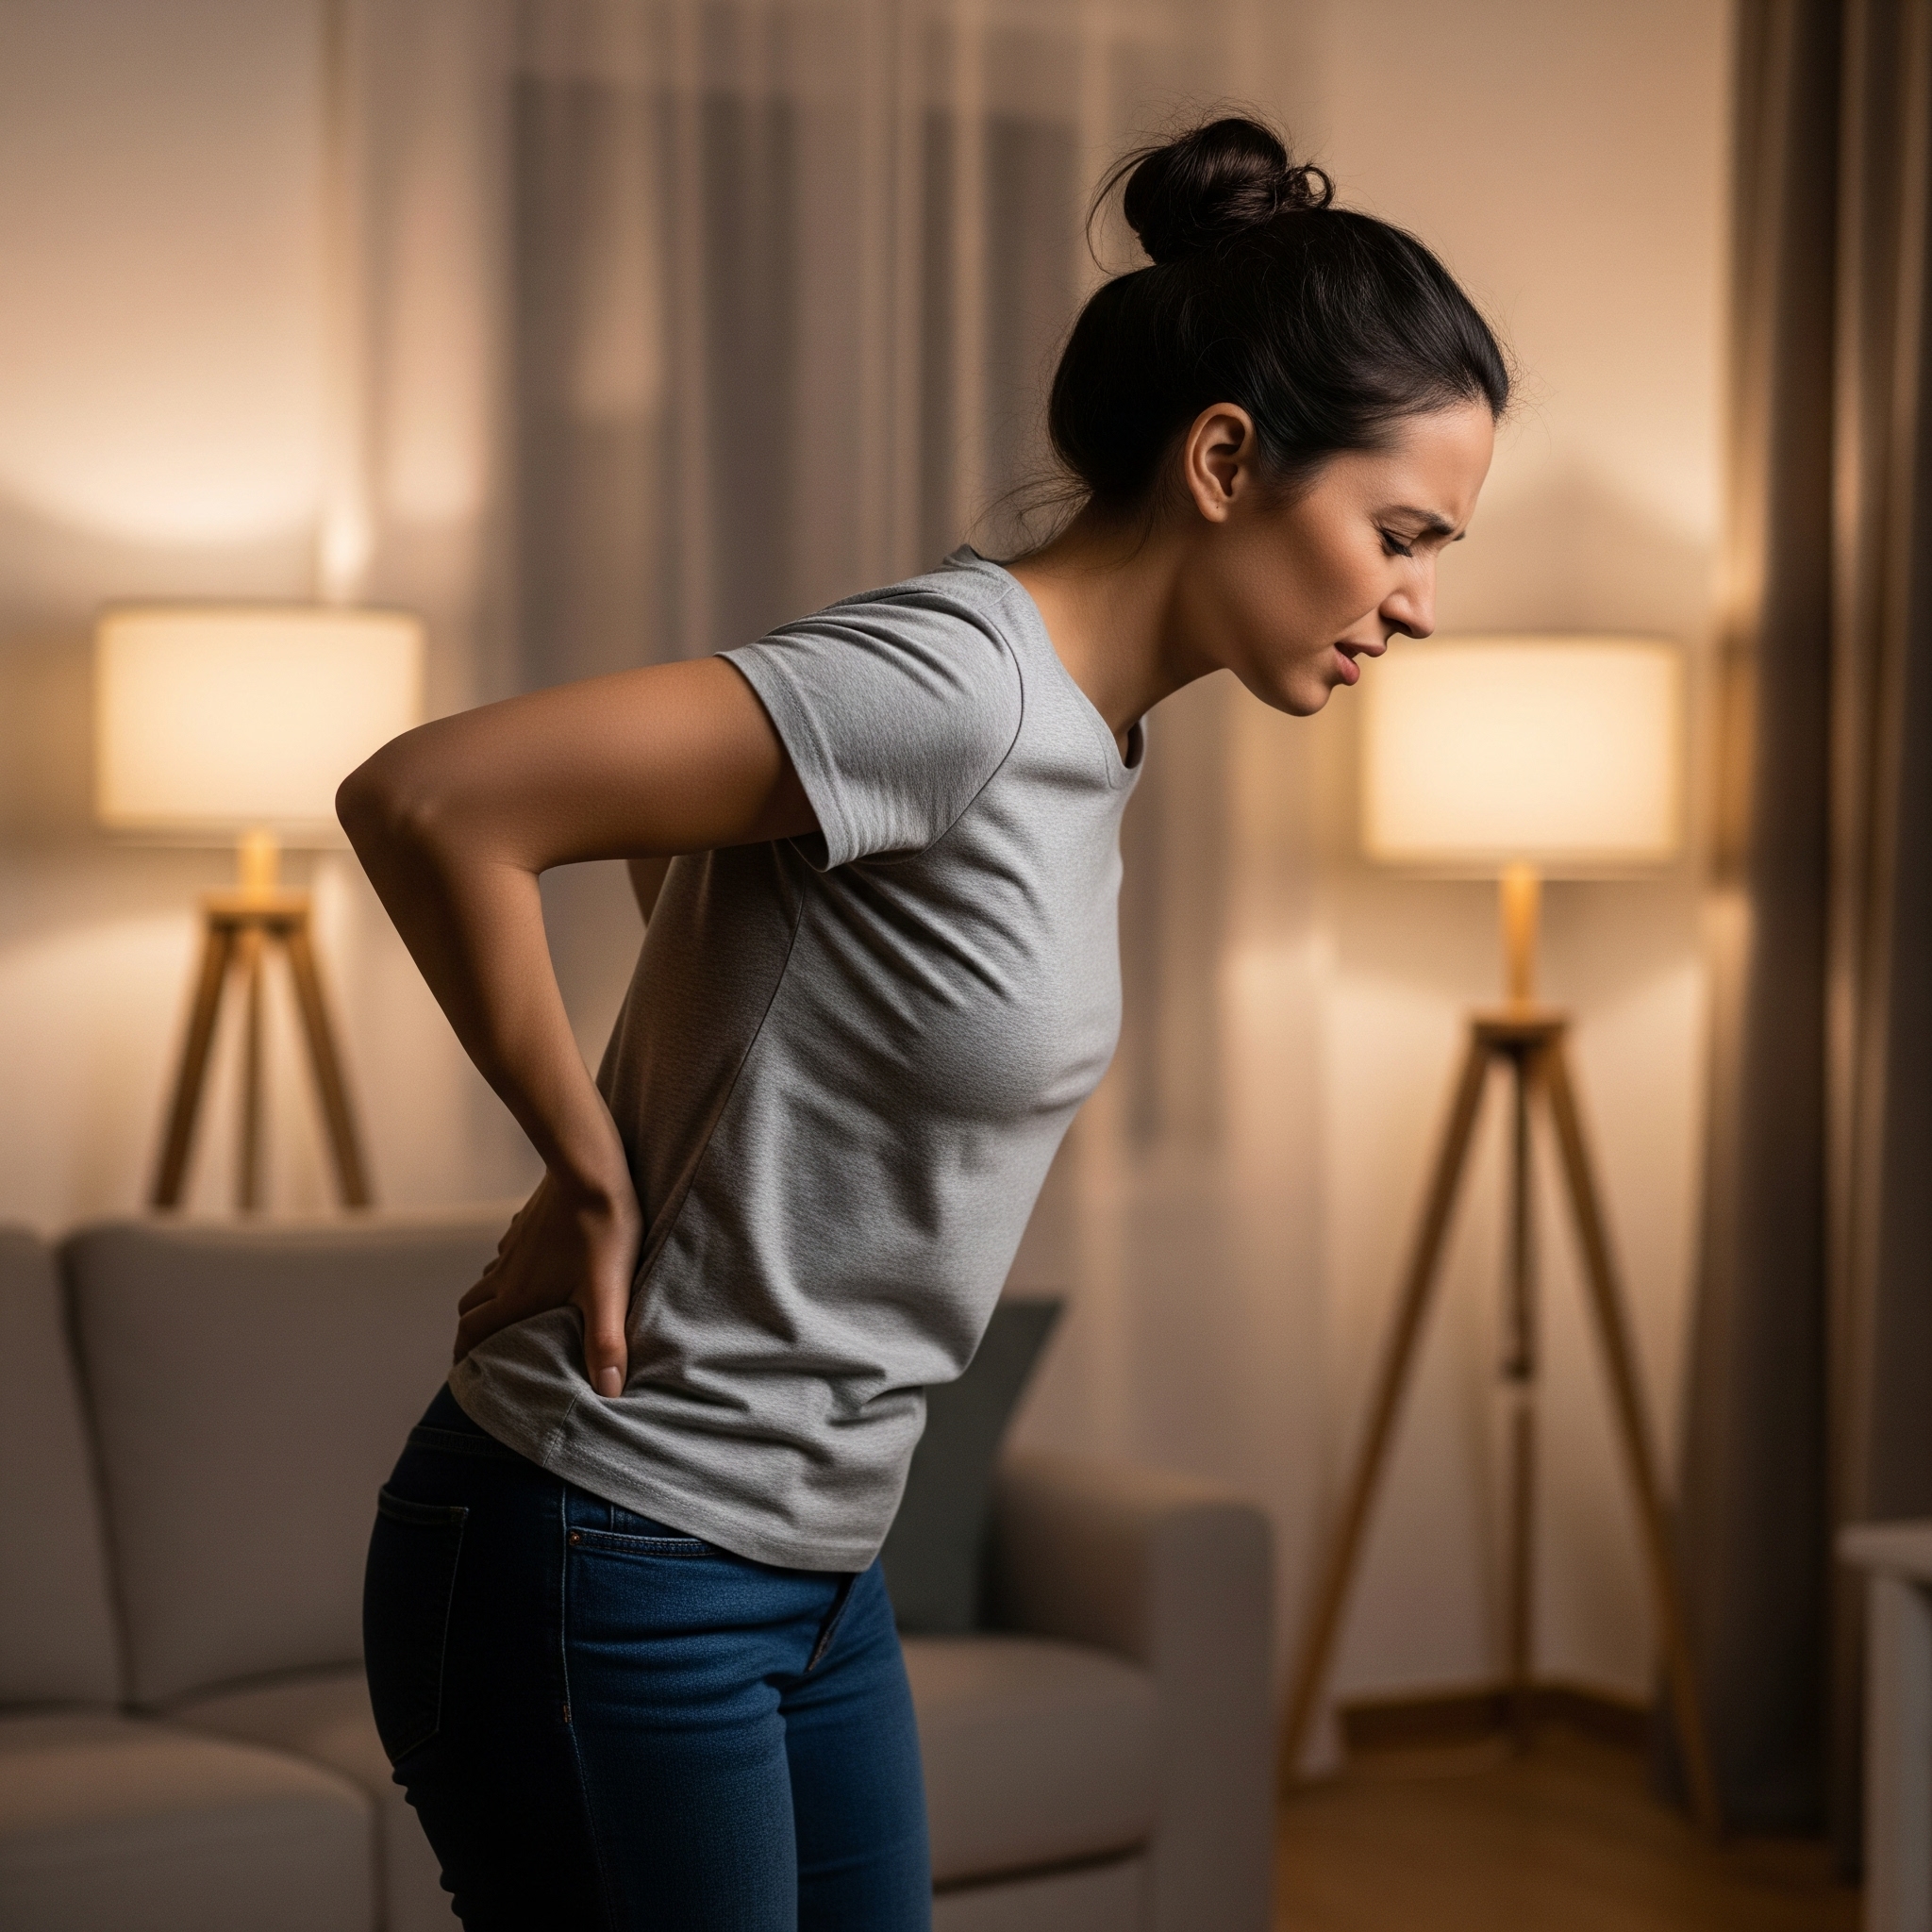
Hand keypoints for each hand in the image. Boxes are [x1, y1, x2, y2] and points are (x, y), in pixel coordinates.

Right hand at [454, 1168, 642, 1396]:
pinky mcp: (525, 1225)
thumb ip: (605, 1343)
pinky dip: (509, 1273)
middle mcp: (505, 1273)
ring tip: (512, 1317)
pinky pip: (507, 1255)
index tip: (466, 1375)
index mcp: (516, 1296)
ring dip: (490, 1301)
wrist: (591, 1168)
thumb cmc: (602, 1232)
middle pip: (470, 1309)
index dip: (463, 1358)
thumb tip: (609, 1393)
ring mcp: (512, 1246)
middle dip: (472, 1333)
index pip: (471, 1333)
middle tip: (487, 1351)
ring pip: (487, 1281)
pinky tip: (537, 1272)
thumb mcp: (607, 1293)